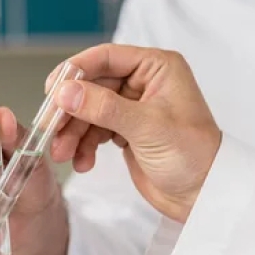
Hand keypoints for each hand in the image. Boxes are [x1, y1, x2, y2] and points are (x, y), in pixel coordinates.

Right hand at [52, 44, 222, 222]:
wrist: (204, 196)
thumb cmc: (193, 156)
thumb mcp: (147, 127)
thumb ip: (104, 108)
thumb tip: (66, 92)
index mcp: (156, 68)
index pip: (106, 58)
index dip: (75, 71)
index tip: (52, 90)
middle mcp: (143, 83)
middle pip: (91, 86)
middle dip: (69, 110)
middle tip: (50, 128)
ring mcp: (132, 108)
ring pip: (88, 111)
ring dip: (72, 132)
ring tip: (62, 154)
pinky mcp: (125, 131)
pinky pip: (93, 131)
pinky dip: (83, 146)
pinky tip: (82, 162)